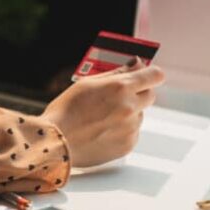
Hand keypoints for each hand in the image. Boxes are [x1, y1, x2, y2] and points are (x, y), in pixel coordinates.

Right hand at [41, 60, 164, 167]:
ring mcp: (131, 128)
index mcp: (120, 87)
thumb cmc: (66, 110)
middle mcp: (130, 107)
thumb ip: (116, 73)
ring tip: (101, 117)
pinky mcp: (128, 145)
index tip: (146, 74)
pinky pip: (132, 132)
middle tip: (117, 95)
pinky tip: (102, 130)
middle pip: (150, 95)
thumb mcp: (88, 83)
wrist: (55, 142)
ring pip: (139, 115)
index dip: (151, 73)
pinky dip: (122, 130)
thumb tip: (136, 64)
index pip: (154, 75)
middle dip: (139, 92)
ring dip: (128, 113)